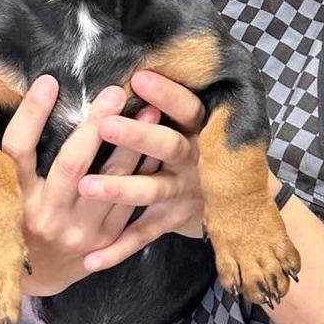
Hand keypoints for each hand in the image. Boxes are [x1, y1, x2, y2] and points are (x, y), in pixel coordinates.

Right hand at [1, 75, 162, 295]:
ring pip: (110, 183)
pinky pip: (129, 203)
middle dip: (95, 125)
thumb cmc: (10, 226)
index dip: (32, 115)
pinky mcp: (105, 242)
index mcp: (13, 200)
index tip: (48, 81)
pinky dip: (143, 173)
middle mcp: (46, 216)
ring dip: (132, 145)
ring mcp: (79, 232)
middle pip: (72, 165)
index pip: (18, 151)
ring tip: (149, 111)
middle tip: (115, 92)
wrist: (34, 279)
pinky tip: (157, 147)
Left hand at [78, 70, 205, 272]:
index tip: (139, 75)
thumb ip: (167, 104)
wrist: (235, 202)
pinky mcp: (174, 220)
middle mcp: (194, 160)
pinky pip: (144, 235)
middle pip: (169, 146)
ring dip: (121, 188)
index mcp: (198, 129)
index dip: (167, 94)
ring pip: (153, 190)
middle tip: (105, 124)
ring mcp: (185, 192)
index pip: (188, 108)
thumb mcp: (193, 122)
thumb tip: (129, 64)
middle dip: (138, 136)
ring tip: (87, 185)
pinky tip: (89, 258)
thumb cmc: (196, 145)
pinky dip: (118, 249)